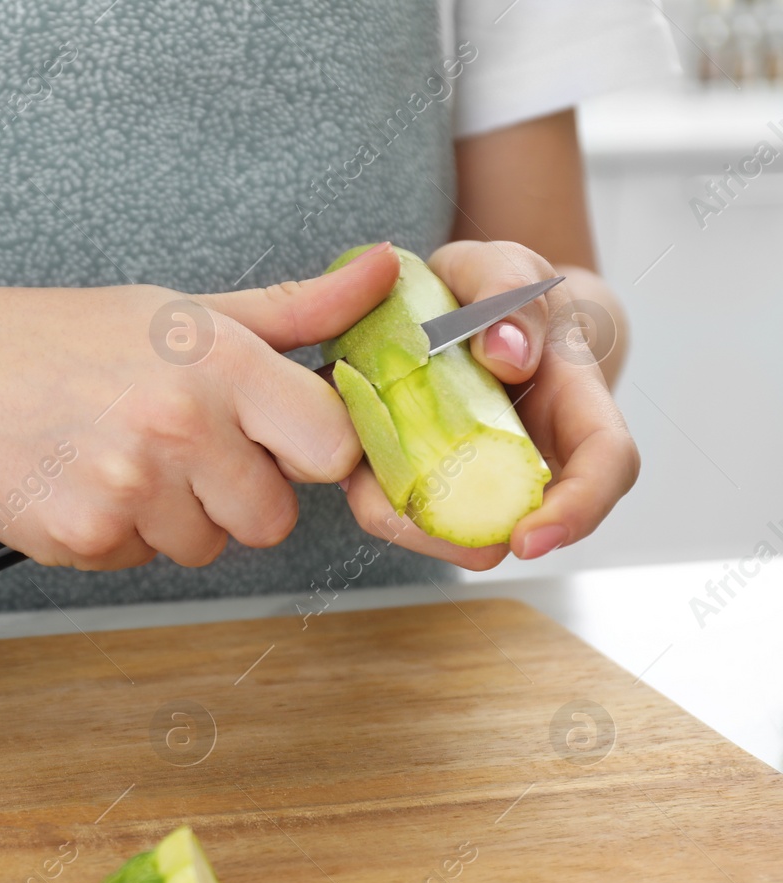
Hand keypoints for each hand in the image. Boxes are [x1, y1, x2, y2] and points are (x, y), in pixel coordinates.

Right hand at [0, 244, 401, 569]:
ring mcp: (129, 488)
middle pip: (271, 519)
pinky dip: (117, 535)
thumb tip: (388, 273)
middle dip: (234, 496)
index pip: (330, 446)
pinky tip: (83, 482)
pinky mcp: (84, 537)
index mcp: (219, 362)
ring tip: (120, 459)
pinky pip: (139, 562)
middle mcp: (179, 425)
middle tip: (178, 448)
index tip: (275, 440)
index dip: (306, 452)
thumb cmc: (73, 338)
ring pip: (203, 548)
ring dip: (172, 518)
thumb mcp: (185, 311)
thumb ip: (297, 310)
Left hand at [340, 240, 638, 567]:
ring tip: (370, 491)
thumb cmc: (494, 289)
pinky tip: (355, 473)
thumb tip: (507, 355)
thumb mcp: (500, 265)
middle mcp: (539, 449)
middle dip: (466, 537)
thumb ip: (506, 290)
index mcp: (577, 398)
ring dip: (411, 523)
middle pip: (522, 519)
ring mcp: (486, 474)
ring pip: (459, 528)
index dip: (578, 510)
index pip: (606, 464)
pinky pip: (408, 507)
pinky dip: (378, 498)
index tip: (527, 539)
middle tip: (411, 518)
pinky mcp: (432, 479)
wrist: (456, 307)